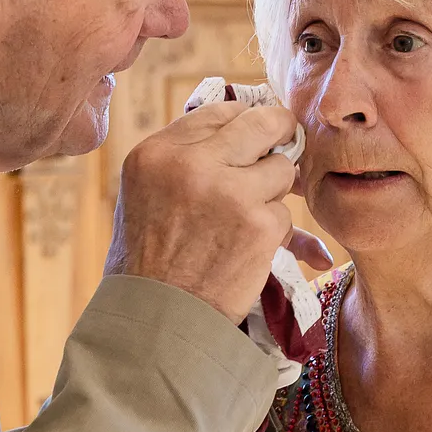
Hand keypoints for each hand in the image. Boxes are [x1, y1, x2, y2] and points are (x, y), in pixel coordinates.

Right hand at [105, 102, 326, 323]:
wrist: (157, 319)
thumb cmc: (148, 259)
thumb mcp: (144, 193)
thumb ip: (183, 158)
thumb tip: (237, 125)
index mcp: (157, 152)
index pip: (219, 111)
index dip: (243, 121)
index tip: (254, 135)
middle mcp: (192, 163)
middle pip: (261, 122)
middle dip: (281, 130)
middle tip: (287, 140)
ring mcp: (229, 192)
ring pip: (282, 169)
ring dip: (273, 192)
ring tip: (243, 220)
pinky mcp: (259, 224)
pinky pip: (285, 213)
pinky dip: (273, 232)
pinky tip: (246, 251)